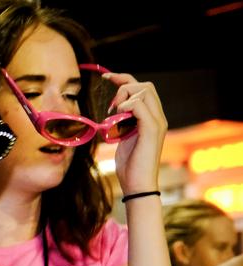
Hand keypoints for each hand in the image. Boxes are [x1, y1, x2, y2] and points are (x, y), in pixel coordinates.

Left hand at [103, 71, 166, 195]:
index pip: (143, 89)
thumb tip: (113, 114)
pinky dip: (126, 107)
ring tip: (113, 115)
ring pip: (144, 91)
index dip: (124, 79)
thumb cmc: (130, 167)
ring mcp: (157, 123)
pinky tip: (117, 118)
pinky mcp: (151, 130)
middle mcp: (158, 118)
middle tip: (110, 108)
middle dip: (124, 87)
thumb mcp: (123, 140)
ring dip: (124, 97)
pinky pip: (139, 105)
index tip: (106, 78)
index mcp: (152, 119)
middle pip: (145, 85)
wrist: (137, 187)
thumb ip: (122, 124)